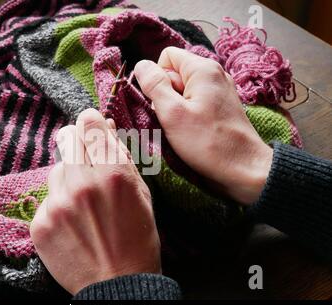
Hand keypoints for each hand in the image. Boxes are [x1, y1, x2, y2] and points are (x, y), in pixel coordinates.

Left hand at [30, 109, 160, 294]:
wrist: (118, 285)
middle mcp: (82, 184)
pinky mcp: (40, 223)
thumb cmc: (138, 238)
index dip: (91, 122)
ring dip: (68, 176)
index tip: (91, 126)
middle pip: (67, 137)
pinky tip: (73, 222)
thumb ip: (121, 155)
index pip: (89, 123)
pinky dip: (58, 203)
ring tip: (84, 202)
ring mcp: (57, 204)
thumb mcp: (141, 193)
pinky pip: (47, 198)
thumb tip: (104, 124)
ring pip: (56, 168)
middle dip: (77, 142)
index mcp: (113, 173)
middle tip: (86, 159)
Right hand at [134, 47, 272, 204]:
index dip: (156, 77)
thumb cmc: (207, 142)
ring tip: (181, 128)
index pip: (167, 56)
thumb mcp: (172, 113)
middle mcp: (214, 73)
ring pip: (184, 90)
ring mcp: (220, 90)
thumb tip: (141, 65)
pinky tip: (190, 131)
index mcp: (202, 69)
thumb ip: (154, 85)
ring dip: (175, 107)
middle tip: (171, 119)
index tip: (160, 102)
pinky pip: (195, 101)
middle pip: (176, 73)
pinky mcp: (222, 106)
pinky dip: (188, 114)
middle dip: (165, 94)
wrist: (244, 168)